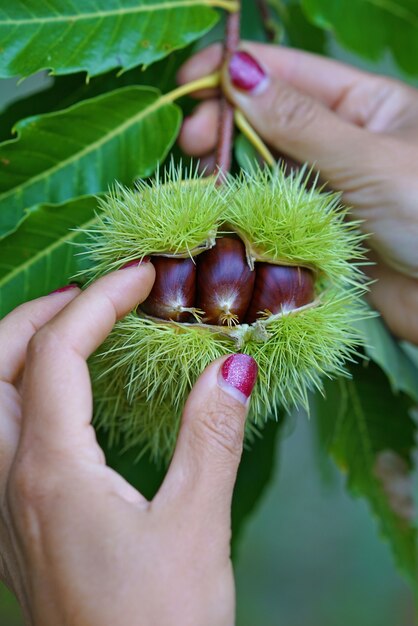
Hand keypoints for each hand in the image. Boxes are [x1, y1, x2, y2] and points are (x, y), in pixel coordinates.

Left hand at [0, 263, 257, 625]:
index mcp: (49, 470)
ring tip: (75, 335)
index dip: (99, 301)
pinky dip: (23, 397)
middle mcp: (11, 481)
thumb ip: (210, 436)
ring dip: (21, 354)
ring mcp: (4, 507)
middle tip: (92, 297)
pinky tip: (64, 408)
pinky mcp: (15, 530)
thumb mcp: (196, 525)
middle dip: (37, 315)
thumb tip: (232, 366)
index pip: (58, 352)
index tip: (140, 275)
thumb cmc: (159, 624)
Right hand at [178, 43, 417, 343]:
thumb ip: (300, 121)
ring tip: (199, 176)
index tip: (187, 82)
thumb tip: (239, 73)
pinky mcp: (319, 233)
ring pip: (267, 170)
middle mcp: (343, 143)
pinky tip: (221, 208)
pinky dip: (245, 209)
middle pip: (270, 121)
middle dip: (225, 123)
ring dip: (230, 169)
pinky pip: (274, 214)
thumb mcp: (366, 157)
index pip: (290, 74)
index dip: (235, 71)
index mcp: (365, 105)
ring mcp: (330, 190)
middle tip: (190, 140)